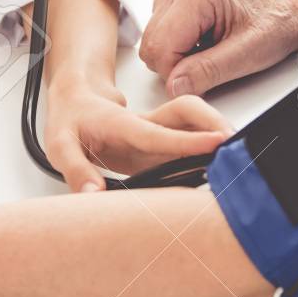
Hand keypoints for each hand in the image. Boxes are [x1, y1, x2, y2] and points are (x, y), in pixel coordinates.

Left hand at [44, 72, 233, 191]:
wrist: (76, 100)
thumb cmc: (71, 119)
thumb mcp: (60, 145)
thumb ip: (77, 171)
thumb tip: (94, 195)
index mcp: (124, 125)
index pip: (161, 133)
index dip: (190, 140)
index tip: (218, 143)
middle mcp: (147, 124)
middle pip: (189, 113)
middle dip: (215, 124)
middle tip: (237, 147)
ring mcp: (157, 132)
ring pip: (194, 122)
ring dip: (216, 132)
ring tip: (236, 157)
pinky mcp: (162, 143)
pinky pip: (190, 142)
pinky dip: (208, 149)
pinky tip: (219, 165)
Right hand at [139, 0, 297, 96]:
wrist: (291, 10)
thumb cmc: (277, 22)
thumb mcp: (247, 54)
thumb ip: (208, 71)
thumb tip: (175, 86)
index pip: (159, 48)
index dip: (178, 74)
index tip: (204, 78)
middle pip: (151, 44)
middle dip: (178, 64)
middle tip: (213, 61)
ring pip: (153, 41)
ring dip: (179, 55)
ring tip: (212, 48)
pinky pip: (161, 34)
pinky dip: (180, 46)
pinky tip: (206, 41)